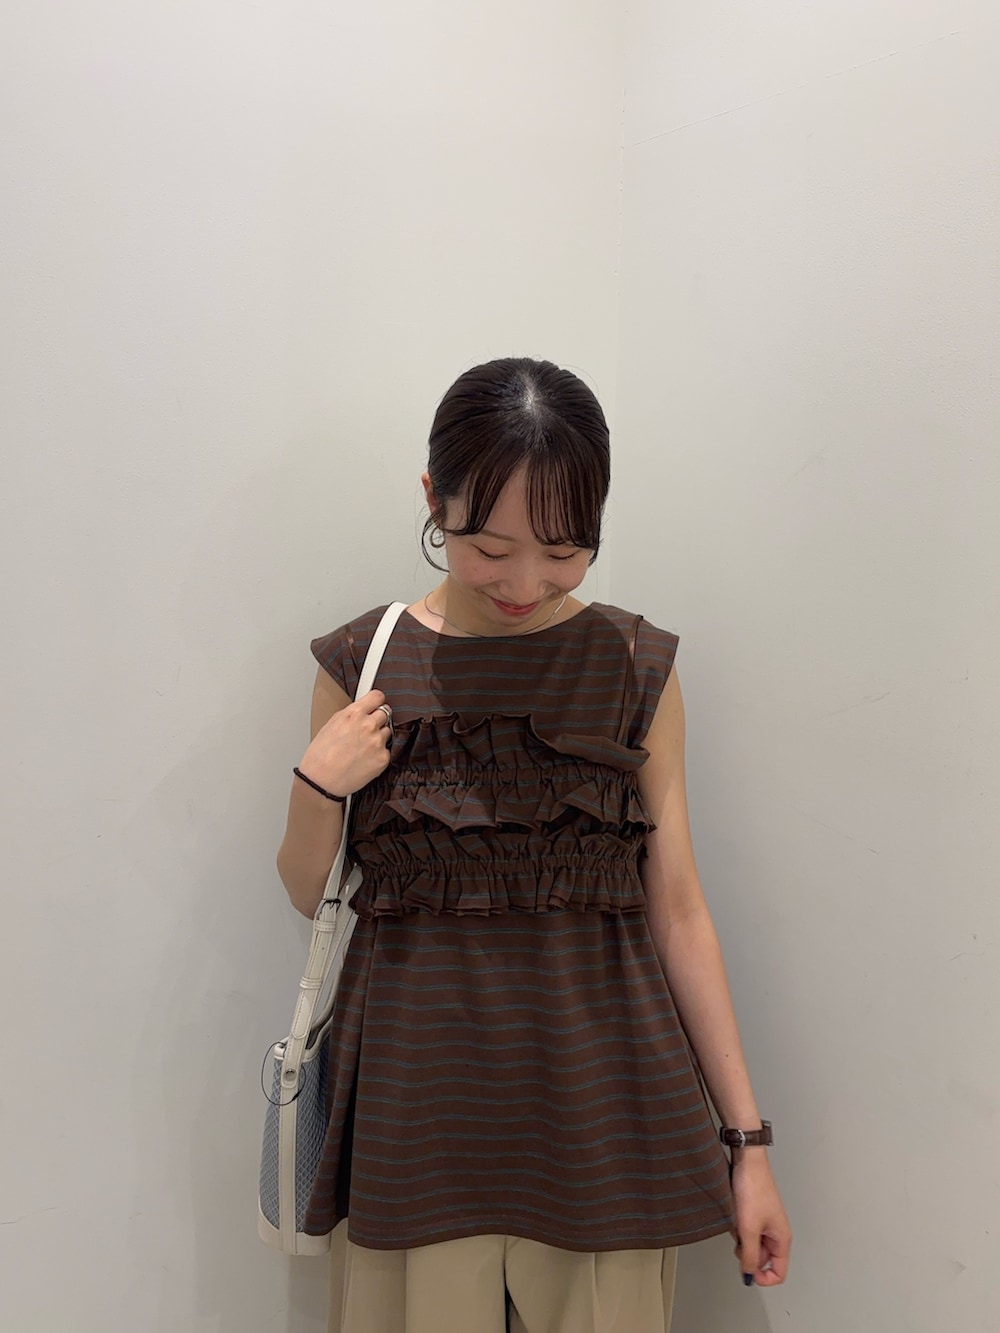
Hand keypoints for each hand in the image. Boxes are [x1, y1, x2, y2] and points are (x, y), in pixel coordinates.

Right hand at [298, 689, 392, 797]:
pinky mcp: (383, 758)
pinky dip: (378, 754)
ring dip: (379, 737)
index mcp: (354, 714)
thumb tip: (363, 709)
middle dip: (377, 719)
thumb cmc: (320, 756)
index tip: (375, 705)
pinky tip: (364, 759)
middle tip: (366, 730)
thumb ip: (351, 714)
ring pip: (387, 732)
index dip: (376, 701)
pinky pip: (387, 750)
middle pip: (385, 713)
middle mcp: (368, 725)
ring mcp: (377, 742)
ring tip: (362, 747)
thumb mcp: (331, 724)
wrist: (321, 781)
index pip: (377, 696)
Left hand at [729, 1152, 791, 1286]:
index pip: (778, 1273)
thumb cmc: (753, 1189)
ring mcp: (765, 1223)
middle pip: (762, 1259)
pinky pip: (745, 1231)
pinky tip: (734, 1213)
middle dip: (747, 1252)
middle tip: (739, 1237)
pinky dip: (737, 1227)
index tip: (747, 1272)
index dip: (763, 1278)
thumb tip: (749, 1276)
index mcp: (782, 1239)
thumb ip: (750, 1255)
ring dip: (741, 1238)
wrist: (747, 1161)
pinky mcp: (754, 1214)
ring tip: (737, 1220)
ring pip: (751, 1244)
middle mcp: (776, 1233)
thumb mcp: (749, 1228)